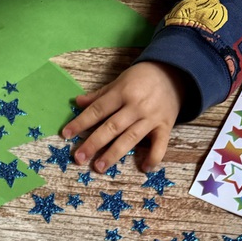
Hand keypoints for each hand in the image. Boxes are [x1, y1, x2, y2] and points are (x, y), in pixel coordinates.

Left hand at [61, 61, 186, 172]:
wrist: (175, 72)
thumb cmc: (142, 79)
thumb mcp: (120, 81)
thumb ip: (99, 95)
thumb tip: (77, 102)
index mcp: (122, 92)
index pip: (97, 110)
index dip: (81, 122)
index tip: (66, 135)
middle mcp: (135, 106)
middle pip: (111, 127)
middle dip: (93, 143)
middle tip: (79, 158)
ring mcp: (151, 118)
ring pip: (130, 138)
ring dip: (113, 154)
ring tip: (99, 167)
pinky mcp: (165, 127)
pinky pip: (160, 145)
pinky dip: (153, 157)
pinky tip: (144, 168)